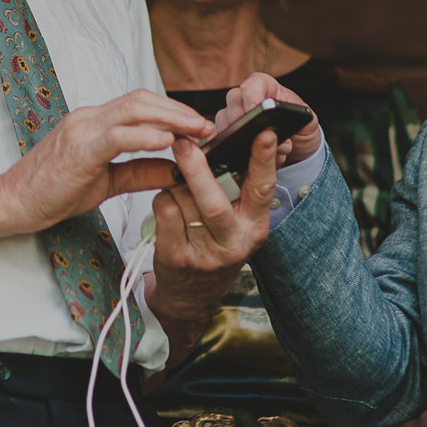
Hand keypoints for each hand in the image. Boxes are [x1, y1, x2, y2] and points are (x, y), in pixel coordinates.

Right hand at [0, 89, 210, 233]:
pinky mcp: (78, 149)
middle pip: (142, 99)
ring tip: (197, 131)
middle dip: (179, 110)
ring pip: (133, 110)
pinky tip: (168, 142)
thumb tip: (176, 170)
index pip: (140, 104)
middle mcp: (88, 118)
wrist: (12, 203)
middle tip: (208, 126)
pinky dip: (145, 136)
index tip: (200, 127)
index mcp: (93, 122)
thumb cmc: (52, 191)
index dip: (173, 111)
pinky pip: (117, 136)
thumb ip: (140, 171)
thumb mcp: (107, 182)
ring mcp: (82, 130)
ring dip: (171, 118)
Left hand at [144, 75, 321, 336]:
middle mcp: (235, 243)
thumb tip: (221, 140)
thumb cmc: (214, 241)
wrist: (192, 295)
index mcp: (255, 225)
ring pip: (183, 202)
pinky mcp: (177, 260)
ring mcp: (206, 255)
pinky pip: (164, 213)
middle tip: (183, 141)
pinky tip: (167, 202)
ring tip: (176, 184)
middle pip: (214, 201)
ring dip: (174, 185)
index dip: (264, 160)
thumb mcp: (236, 219)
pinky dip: (161, 199)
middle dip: (197, 169)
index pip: (263, 188)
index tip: (264, 131)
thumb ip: (235, 186)